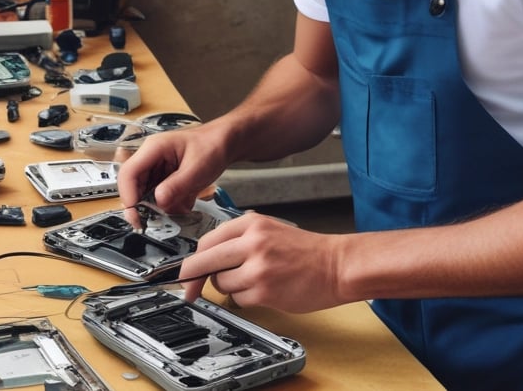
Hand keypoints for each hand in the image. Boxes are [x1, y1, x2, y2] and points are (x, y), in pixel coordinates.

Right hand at [118, 125, 231, 219]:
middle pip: (132, 186)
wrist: (224, 143)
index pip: (129, 173)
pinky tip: (183, 204)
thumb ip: (177, 185)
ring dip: (158, 207)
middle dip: (141, 206)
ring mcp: (156, 170)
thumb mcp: (197, 168)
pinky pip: (158, 197)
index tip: (136, 214)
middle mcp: (150, 159)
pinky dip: (168, 205)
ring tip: (176, 210)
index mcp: (153, 148)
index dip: (128, 195)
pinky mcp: (163, 180)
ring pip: (145, 194)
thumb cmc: (212, 146)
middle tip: (151, 223)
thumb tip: (158, 201)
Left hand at [180, 212, 344, 313]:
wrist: (337, 265)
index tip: (184, 271)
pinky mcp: (265, 291)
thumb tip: (206, 257)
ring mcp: (258, 268)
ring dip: (228, 287)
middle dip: (191, 278)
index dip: (192, 259)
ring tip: (252, 281)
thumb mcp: (270, 229)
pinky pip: (238, 299)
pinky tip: (264, 290)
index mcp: (252, 224)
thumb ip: (239, 239)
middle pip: (203, 262)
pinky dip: (245, 298)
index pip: (207, 241)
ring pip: (220, 283)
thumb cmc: (306, 250)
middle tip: (187, 288)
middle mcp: (253, 243)